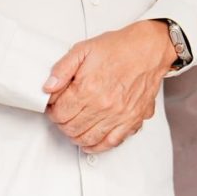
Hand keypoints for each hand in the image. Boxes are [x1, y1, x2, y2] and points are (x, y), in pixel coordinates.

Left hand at [44, 21, 176, 152]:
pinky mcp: (132, 120)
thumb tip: (48, 87)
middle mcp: (104, 105)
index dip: (52, 111)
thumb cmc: (119, 48)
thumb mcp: (83, 50)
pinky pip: (111, 143)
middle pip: (71, 128)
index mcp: (88, 88)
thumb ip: (62, 69)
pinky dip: (97, 147)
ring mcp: (118, 115)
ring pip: (88, 139)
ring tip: (74, 126)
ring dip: (76, 136)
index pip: (60, 113)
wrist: (148, 49)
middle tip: (63, 115)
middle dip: (62, 123)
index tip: (54, 106)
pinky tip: (90, 143)